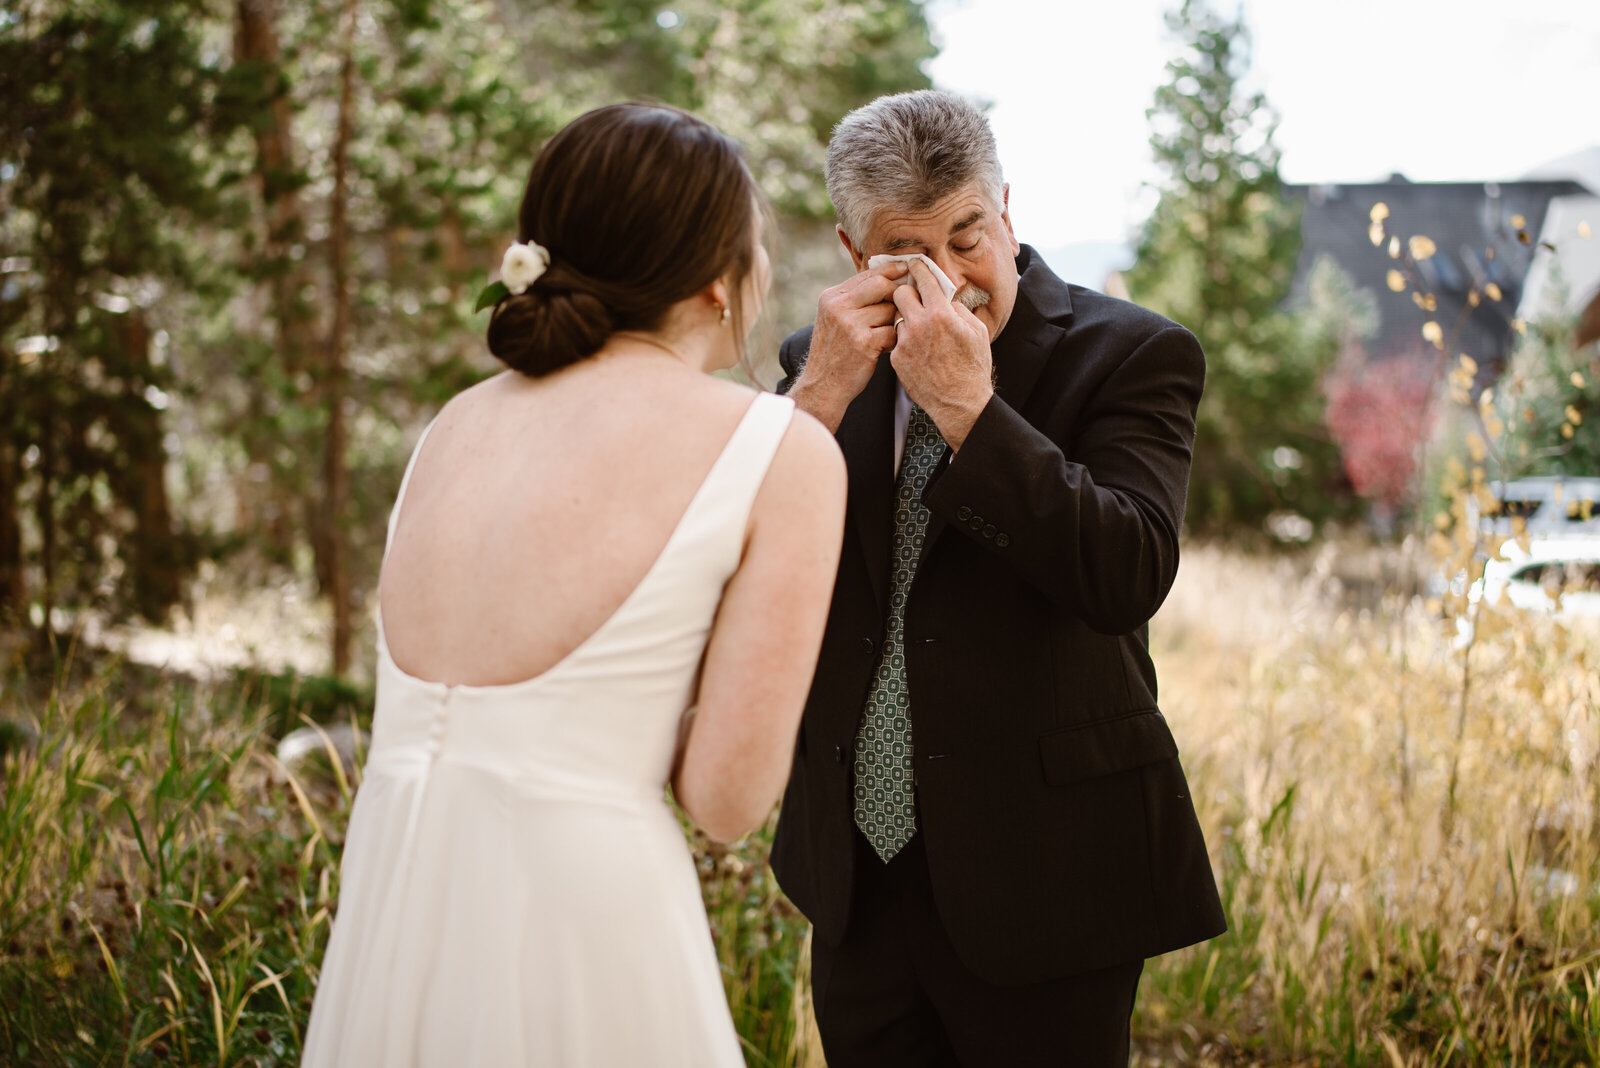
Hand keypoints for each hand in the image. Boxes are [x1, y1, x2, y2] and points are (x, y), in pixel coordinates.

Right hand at [789, 261, 906, 431]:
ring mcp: (850, 324)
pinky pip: (892, 331)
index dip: (890, 270)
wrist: (823, 385)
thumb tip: (889, 279)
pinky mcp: (863, 342)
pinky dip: (893, 340)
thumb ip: (855, 299)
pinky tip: (885, 348)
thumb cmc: (835, 352)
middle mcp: (838, 307)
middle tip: (903, 305)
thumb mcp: (834, 318)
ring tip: (885, 336)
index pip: (867, 274)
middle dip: (897, 294)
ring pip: (889, 310)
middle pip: (881, 285)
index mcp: (831, 297)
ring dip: (894, 322)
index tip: (906, 268)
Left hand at [889, 258, 993, 450]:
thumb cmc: (973, 367)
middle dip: (906, 292)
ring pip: (897, 317)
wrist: (960, 403)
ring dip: (906, 319)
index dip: (917, 268)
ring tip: (920, 331)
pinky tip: (919, 351)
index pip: (922, 279)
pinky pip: (897, 340)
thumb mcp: (976, 331)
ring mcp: (905, 343)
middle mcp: (919, 325)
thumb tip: (944, 298)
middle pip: (900, 294)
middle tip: (913, 297)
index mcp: (941, 314)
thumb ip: (957, 309)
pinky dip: (905, 341)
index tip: (914, 264)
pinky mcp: (897, 359)